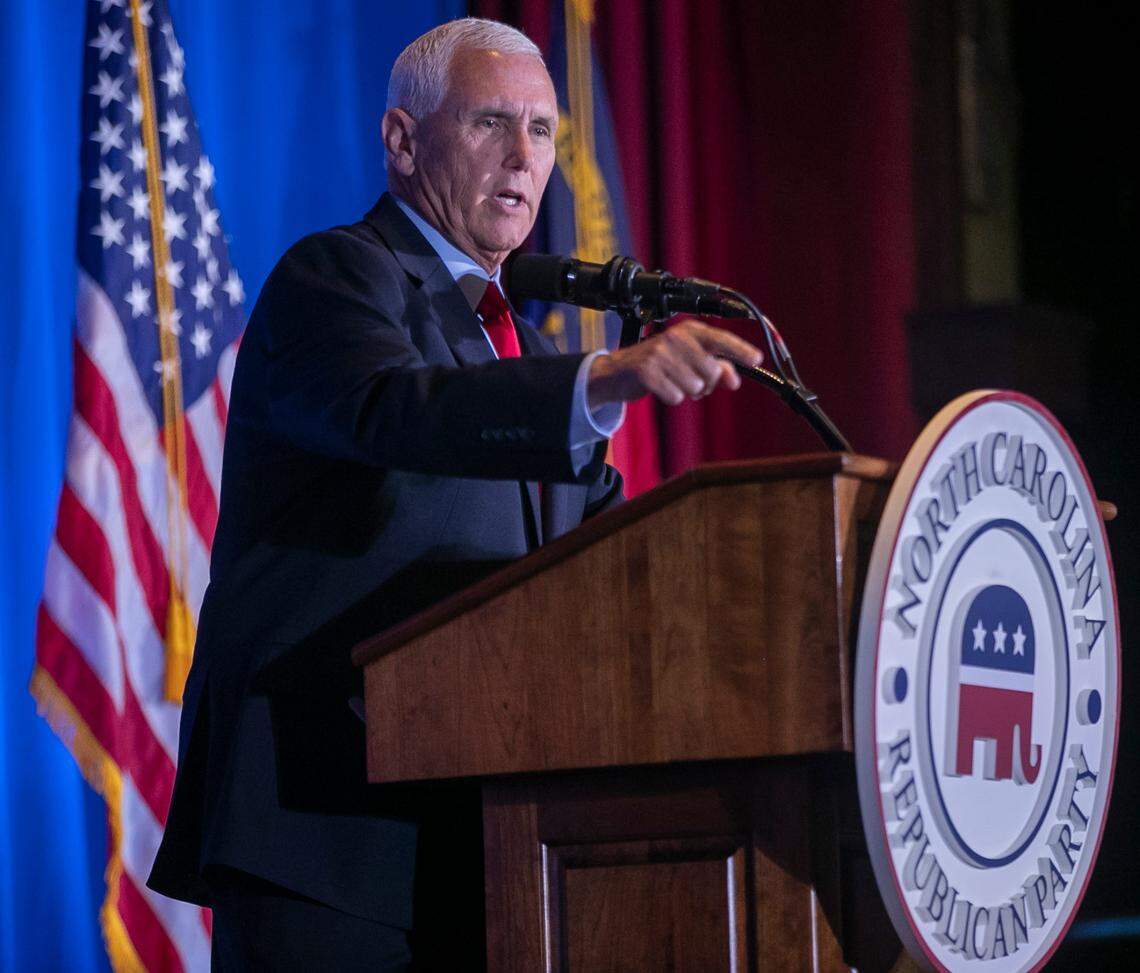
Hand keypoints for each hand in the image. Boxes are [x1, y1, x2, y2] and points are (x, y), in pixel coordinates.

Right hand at [586, 319, 762, 407]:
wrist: (618, 372)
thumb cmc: (658, 365)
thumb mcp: (689, 362)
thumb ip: (715, 368)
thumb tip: (734, 380)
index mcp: (689, 331)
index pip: (720, 339)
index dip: (740, 350)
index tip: (756, 359)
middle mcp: (676, 337)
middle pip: (711, 371)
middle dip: (706, 384)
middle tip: (690, 381)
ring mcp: (660, 352)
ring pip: (695, 386)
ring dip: (687, 392)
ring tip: (673, 382)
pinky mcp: (647, 370)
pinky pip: (676, 396)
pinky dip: (671, 397)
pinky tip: (661, 388)